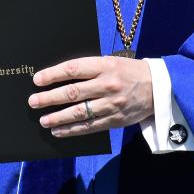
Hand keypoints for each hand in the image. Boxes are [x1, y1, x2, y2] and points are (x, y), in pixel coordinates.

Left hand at [28, 56, 153, 136]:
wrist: (160, 88)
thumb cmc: (129, 72)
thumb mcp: (111, 62)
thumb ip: (90, 69)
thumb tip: (60, 77)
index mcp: (105, 66)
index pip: (73, 69)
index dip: (53, 74)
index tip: (37, 80)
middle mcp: (107, 85)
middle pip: (73, 92)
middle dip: (50, 98)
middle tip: (33, 102)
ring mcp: (112, 104)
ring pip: (79, 113)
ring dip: (58, 117)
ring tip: (43, 120)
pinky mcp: (115, 120)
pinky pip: (89, 126)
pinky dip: (72, 130)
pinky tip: (59, 131)